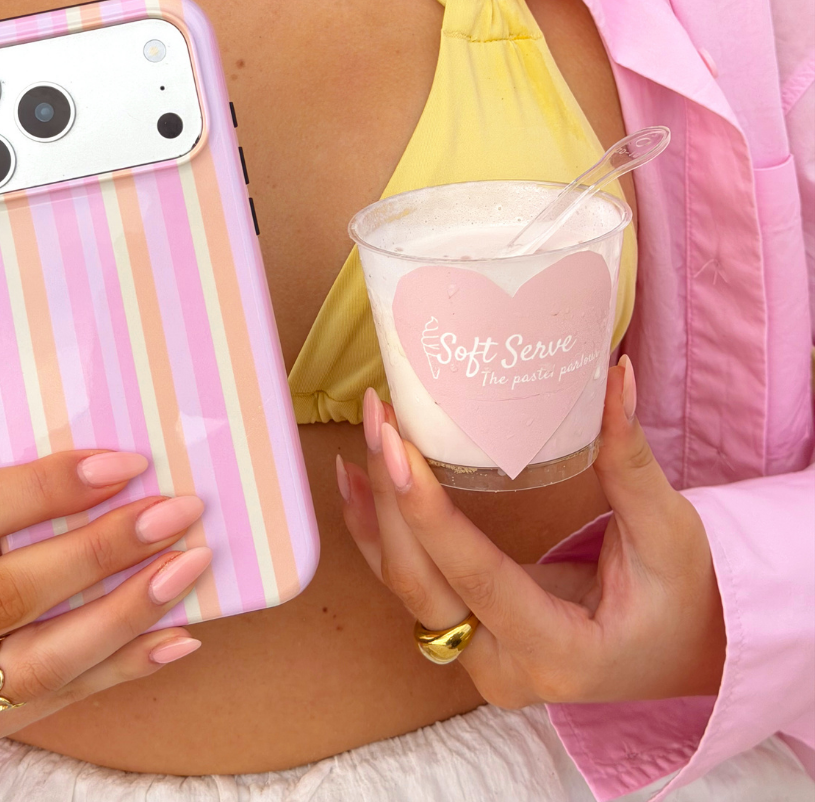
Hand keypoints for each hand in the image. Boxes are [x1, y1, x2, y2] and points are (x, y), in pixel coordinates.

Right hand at [0, 451, 210, 743]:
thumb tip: (106, 476)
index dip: (49, 486)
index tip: (124, 464)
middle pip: (9, 594)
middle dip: (102, 551)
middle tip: (174, 514)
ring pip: (43, 659)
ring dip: (129, 612)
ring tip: (188, 568)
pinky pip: (65, 698)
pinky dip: (128, 664)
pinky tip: (179, 635)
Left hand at [337, 359, 725, 706]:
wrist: (686, 652)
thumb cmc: (686, 598)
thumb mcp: (668, 532)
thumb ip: (631, 459)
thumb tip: (615, 375)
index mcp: (562, 652)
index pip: (478, 579)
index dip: (429, 513)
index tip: (396, 446)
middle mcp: (505, 668)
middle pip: (423, 584)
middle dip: (390, 499)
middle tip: (379, 419)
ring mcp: (479, 659)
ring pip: (406, 588)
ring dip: (375, 513)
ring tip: (357, 444)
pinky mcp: (468, 636)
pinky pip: (411, 587)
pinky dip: (378, 535)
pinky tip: (356, 485)